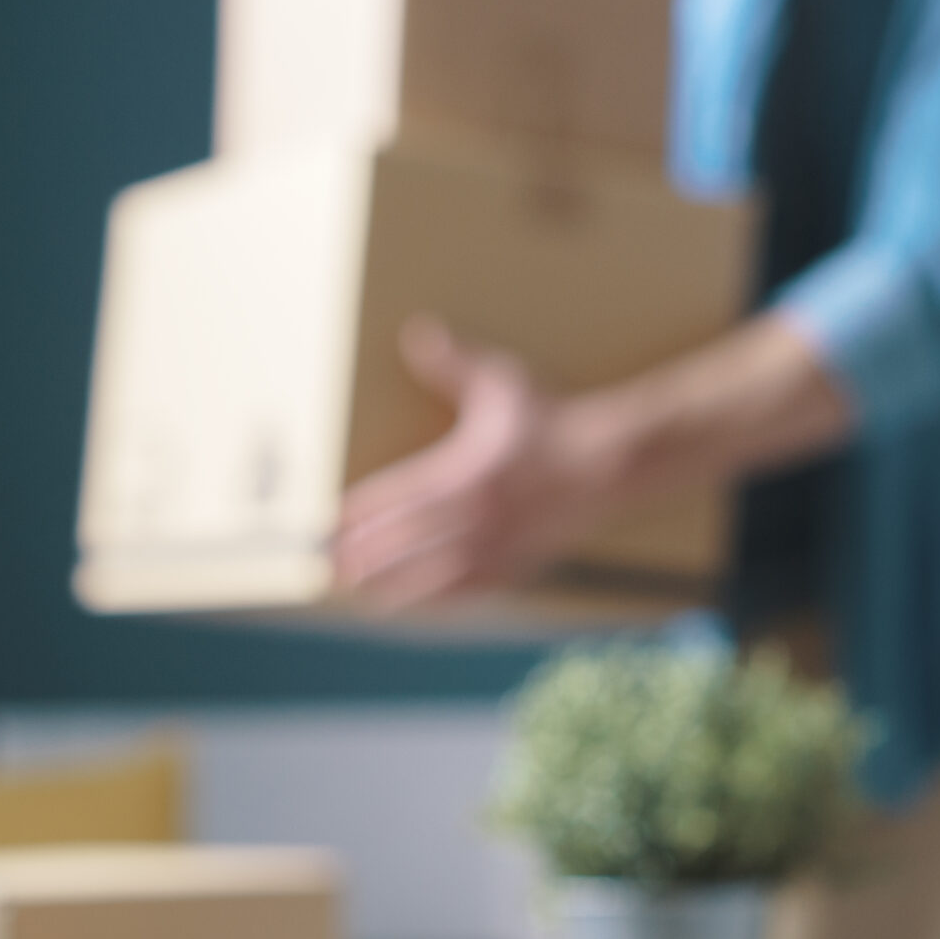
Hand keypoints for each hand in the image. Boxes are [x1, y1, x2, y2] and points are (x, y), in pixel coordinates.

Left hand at [332, 318, 634, 609]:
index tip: (326, 522)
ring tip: (359, 592)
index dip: (357, 513)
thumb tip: (417, 334)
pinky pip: (468, 591)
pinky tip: (413, 604)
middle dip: (364, 555)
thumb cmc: (554, 419)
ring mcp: (497, 545)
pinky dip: (436, 600)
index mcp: (466, 471)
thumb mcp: (504, 383)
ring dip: (393, 586)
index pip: (396, 497)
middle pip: (405, 543)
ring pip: (432, 576)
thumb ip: (455, 364)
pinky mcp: (516, 565)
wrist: (613, 463)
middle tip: (328, 565)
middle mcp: (477, 515)